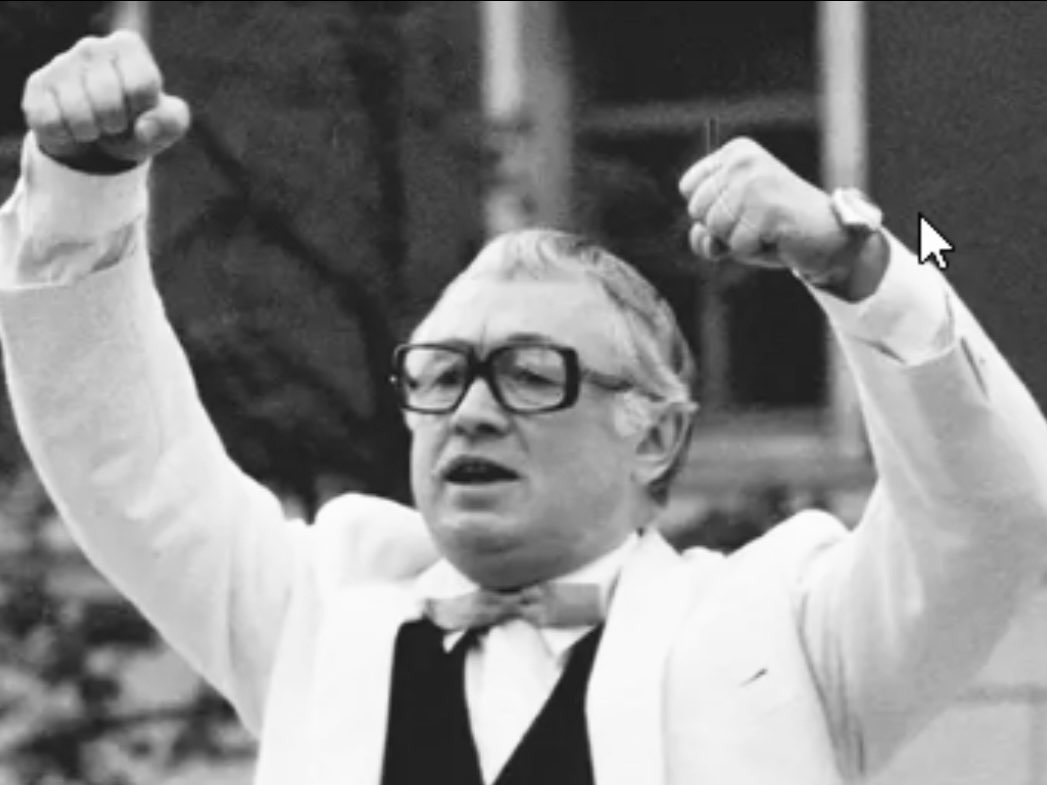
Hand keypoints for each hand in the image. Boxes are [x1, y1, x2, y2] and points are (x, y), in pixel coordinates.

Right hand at [21, 30, 189, 171]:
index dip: (143, 110)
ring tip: (94, 125)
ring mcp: (60, 64)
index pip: (143, 85)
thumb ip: (171, 122)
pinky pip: (51, 122)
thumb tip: (144, 127)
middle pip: (109, 103)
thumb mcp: (166, 124)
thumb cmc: (138, 123)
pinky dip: (66, 135)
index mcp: (128, 47)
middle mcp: (92, 47)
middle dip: (115, 125)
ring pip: (79, 115)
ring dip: (91, 133)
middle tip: (114, 122)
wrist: (97, 138)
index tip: (138, 109)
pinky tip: (71, 125)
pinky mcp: (37, 85)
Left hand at [678, 137, 884, 296]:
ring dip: (739, 240)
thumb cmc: (774, 230)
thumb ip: (705, 234)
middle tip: (756, 221)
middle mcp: (743, 161)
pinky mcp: (767, 208)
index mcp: (734, 153)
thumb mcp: (730, 229)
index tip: (741, 206)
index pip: (687, 188)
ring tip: (767, 229)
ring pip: (715, 229)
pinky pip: (738, 245)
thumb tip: (707, 240)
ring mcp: (755, 183)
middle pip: (696, 210)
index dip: (707, 211)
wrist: (826, 236)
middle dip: (722, 228)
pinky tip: (778, 236)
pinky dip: (755, 250)